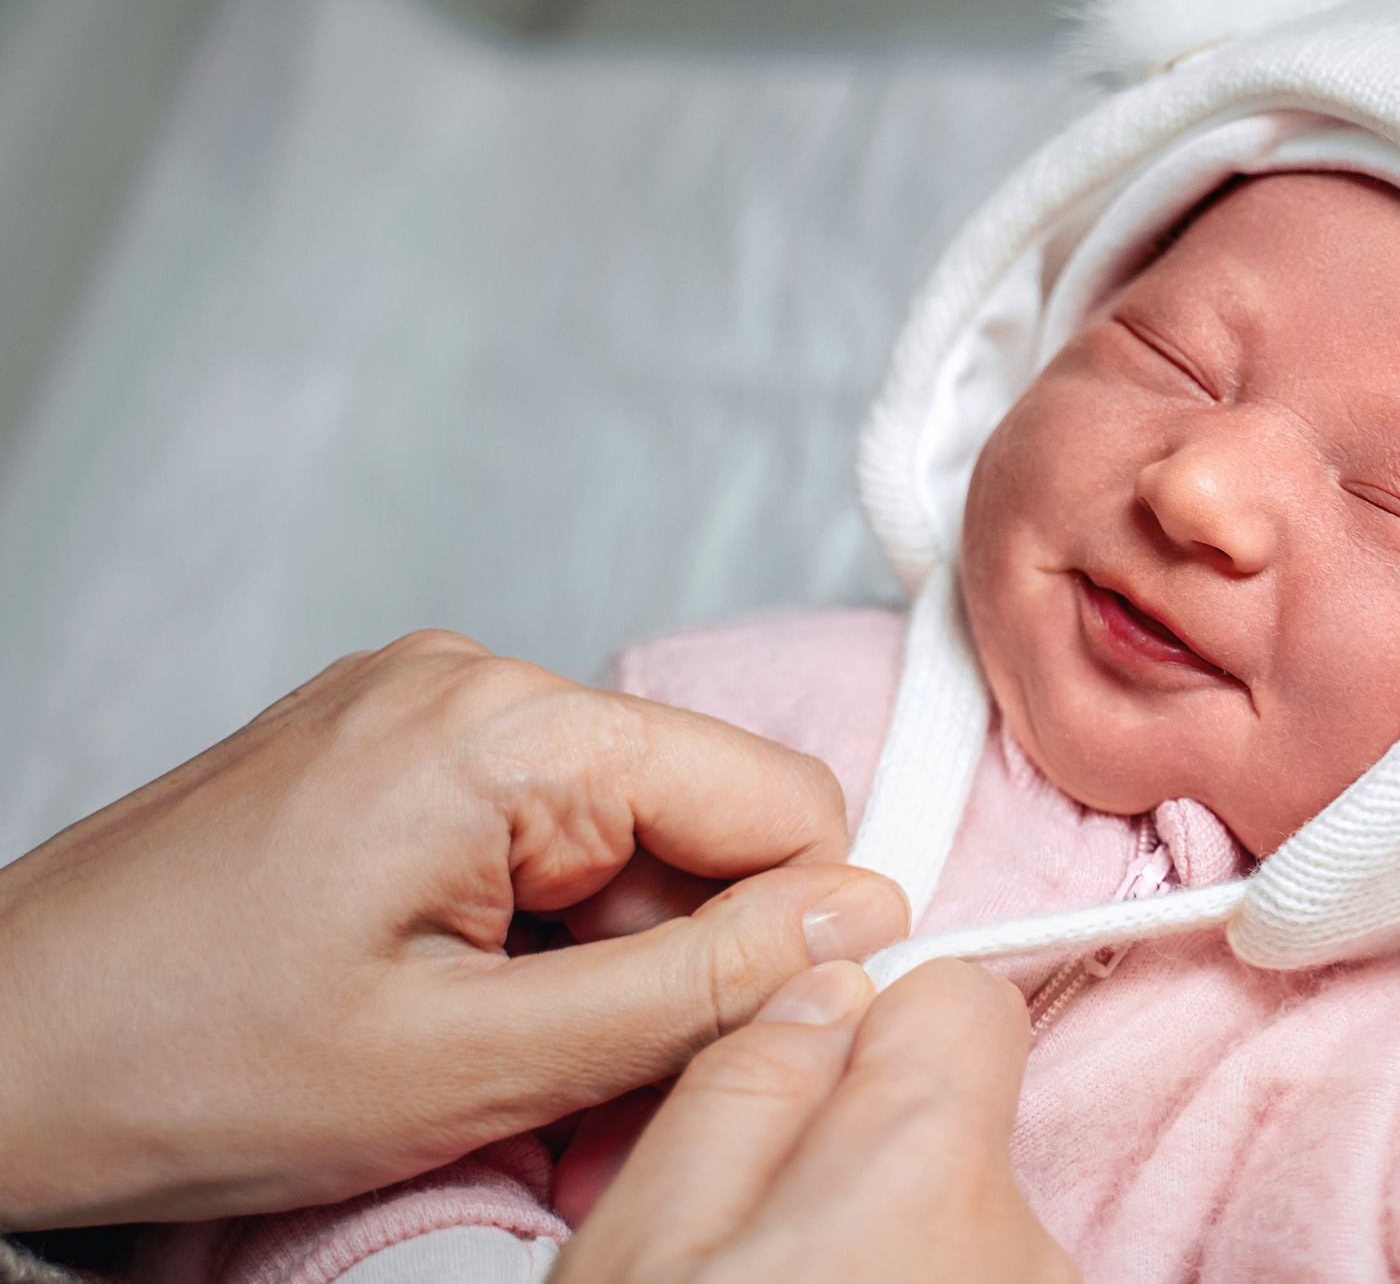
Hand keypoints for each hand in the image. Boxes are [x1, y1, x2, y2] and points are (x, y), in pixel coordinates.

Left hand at [0, 631, 909, 1228]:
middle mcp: (471, 679)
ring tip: (478, 1048)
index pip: (773, 793)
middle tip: (573, 1077)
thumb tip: (861, 922)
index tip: (754, 1035)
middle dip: (672, 954)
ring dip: (593, 954)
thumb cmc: (182, 1066)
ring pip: (612, 833)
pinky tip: (442, 1002)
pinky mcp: (379, 746)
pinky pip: (528, 828)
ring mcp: (416, 705)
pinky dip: (526, 930)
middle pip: (691, 814)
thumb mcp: (473, 1064)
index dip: (795, 924)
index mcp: (506, 726)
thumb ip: (694, 990)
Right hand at [557, 958, 1077, 1283]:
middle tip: (749, 1235)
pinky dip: (909, 1281)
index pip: (957, 995)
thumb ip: (740, 1089)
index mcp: (932, 1161)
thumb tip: (820, 985)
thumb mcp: (645, 1247)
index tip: (783, 1082)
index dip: (862, 1017)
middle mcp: (1027, 1234)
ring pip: (955, 1209)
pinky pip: (969, 1273)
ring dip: (882, 1233)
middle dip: (860, 1143)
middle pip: (953, 1111)